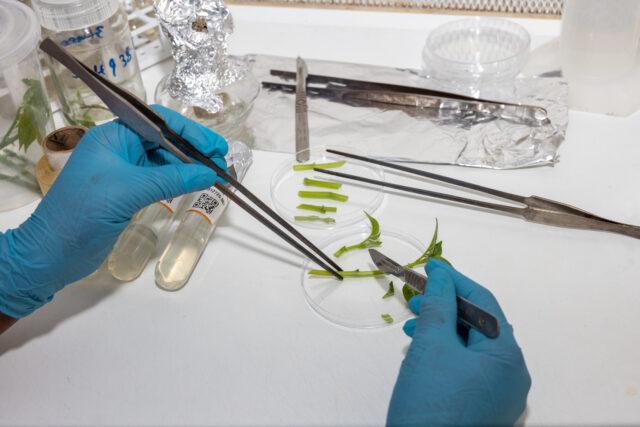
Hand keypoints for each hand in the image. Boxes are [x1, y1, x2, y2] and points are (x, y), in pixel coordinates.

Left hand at [0, 105, 226, 317]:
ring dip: (188, 166)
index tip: (216, 146)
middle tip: (221, 162)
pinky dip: (177, 181)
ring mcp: (122, 170)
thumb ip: (172, 179)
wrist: (53, 252)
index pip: (158, 122)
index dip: (190, 131)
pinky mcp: (126, 191)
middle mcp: (118, 148)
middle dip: (193, 149)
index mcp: (113, 136)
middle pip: (164, 140)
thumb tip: (209, 174)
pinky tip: (193, 185)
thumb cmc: (83, 213)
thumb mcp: (130, 191)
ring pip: (163, 161)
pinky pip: (158, 179)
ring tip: (214, 175)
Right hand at [387, 259, 530, 425]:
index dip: (456, 281)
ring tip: (412, 325)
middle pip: (479, 325)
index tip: (433, 267)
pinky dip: (444, 353)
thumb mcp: (430, 347)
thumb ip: (437, 306)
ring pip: (470, 347)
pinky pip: (466, 368)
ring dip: (441, 330)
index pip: (484, 304)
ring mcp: (498, 395)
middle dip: (444, 307)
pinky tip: (422, 351)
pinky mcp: (481, 407)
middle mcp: (511, 376)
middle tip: (416, 296)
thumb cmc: (431, 407)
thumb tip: (442, 277)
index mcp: (507, 357)